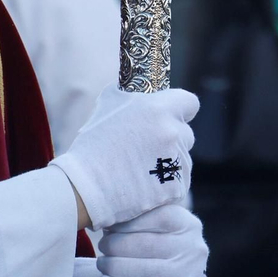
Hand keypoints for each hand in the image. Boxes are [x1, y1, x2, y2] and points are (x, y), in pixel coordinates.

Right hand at [49, 87, 197, 229]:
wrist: (87, 186)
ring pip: (182, 159)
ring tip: (139, 168)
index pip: (189, 102)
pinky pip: (178, 181)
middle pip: (186, 133)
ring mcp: (177, 161)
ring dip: (168, 161)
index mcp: (157, 109)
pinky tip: (143, 184)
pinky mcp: (177, 186)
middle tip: (146, 146)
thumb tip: (139, 90)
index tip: (172, 115)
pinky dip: (165, 183)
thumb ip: (131, 95)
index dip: (181, 108)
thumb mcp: (107, 104)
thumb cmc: (93, 143)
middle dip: (171, 138)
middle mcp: (172, 132)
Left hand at [98, 203, 207, 276]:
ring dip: (116, 267)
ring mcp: (192, 274)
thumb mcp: (153, 224)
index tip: (107, 226)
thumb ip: (135, 216)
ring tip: (103, 264)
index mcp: (186, 223)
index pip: (153, 217)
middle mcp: (194, 247)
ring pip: (147, 271)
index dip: (125, 222)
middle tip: (102, 246)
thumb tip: (104, 216)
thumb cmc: (159, 244)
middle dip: (116, 246)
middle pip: (147, 245)